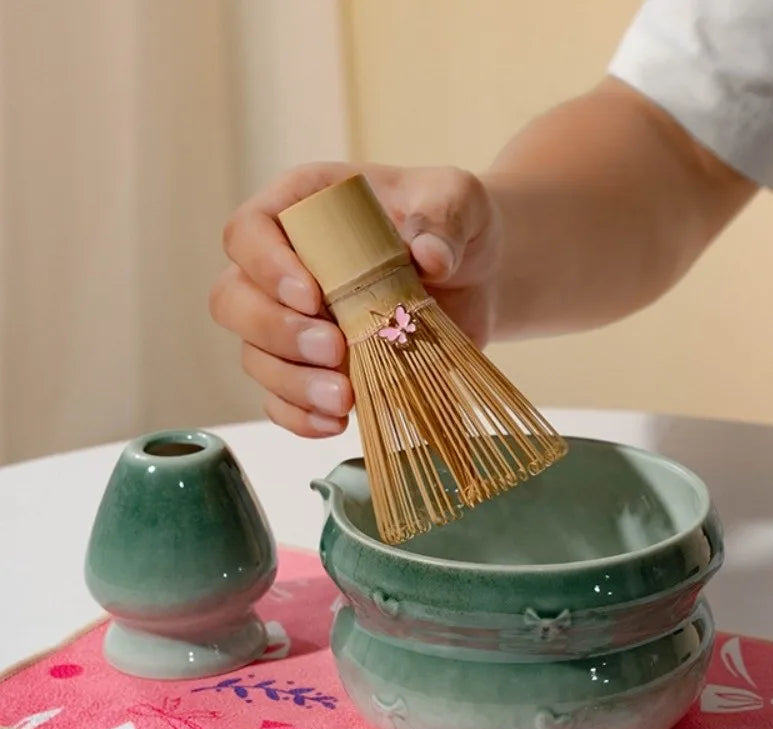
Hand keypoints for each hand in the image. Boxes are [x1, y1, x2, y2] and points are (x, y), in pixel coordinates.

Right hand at [209, 162, 501, 436]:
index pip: (248, 232)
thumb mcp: (458, 201)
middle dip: (277, 332)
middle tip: (333, 348)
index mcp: (302, 209)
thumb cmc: (456, 225)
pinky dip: (301, 416)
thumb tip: (430, 256)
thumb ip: (444, 219)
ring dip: (292, 383)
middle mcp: (283, 266)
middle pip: (234, 300)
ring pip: (255, 356)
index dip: (266, 266)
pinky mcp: (315, 369)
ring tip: (344, 398)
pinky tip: (335, 423)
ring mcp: (294, 322)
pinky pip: (282, 399)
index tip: (312, 296)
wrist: (476, 279)